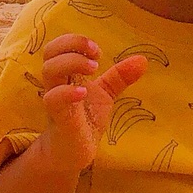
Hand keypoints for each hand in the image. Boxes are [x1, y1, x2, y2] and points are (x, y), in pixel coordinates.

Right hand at [38, 33, 147, 171]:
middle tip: (96, 56)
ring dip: (72, 62)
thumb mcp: (105, 94)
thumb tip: (143, 60)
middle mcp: (57, 82)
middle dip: (73, 45)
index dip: (76, 41)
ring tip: (93, 69)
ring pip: (49, 70)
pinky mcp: (58, 117)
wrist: (76, 152)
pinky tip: (84, 92)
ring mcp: (55, 99)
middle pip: (50, 51)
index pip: (59, 45)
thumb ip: (120, 76)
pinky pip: (53, 99)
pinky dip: (67, 92)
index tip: (97, 50)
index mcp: (66, 73)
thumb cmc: (85, 119)